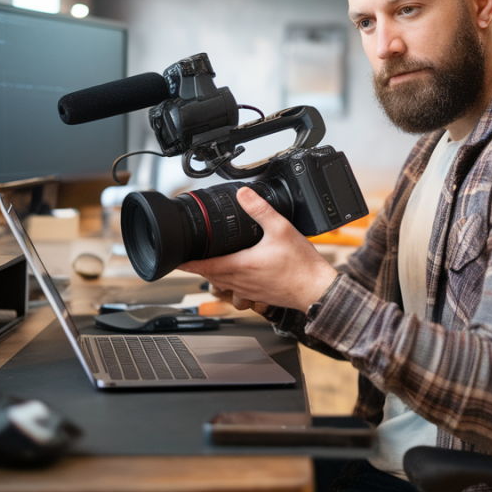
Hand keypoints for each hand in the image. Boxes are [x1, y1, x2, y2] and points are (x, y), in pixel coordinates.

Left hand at [181, 186, 338, 312]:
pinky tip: (239, 275)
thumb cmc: (301, 265)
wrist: (317, 289)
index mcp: (241, 266)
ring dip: (214, 275)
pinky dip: (231, 284)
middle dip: (200, 266)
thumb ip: (260, 210)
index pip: (204, 266)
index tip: (175, 260)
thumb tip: (243, 194)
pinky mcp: (259, 297)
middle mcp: (241, 282)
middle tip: (192, 256)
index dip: (187, 263)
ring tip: (212, 264)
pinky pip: (237, 293)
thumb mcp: (281, 229)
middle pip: (210, 276)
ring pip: (222, 286)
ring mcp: (249, 292)